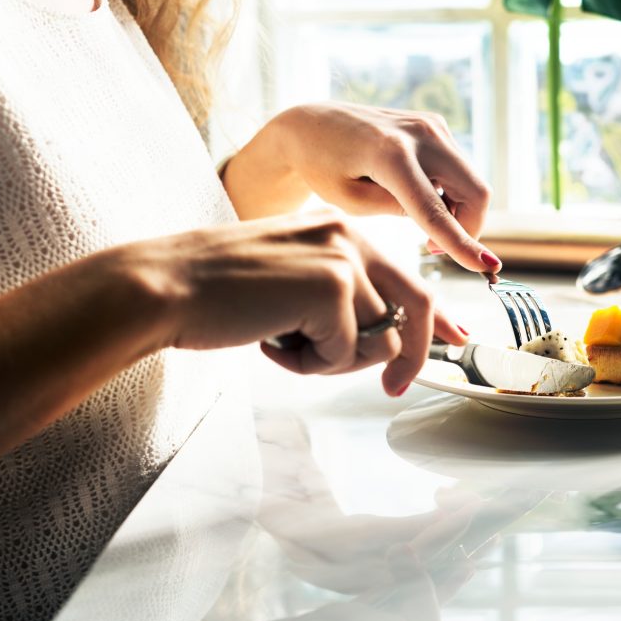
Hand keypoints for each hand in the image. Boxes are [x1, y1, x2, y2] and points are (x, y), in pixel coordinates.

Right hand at [124, 210, 464, 394]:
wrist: (166, 286)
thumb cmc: (217, 294)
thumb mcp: (291, 285)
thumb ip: (341, 301)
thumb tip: (387, 342)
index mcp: (339, 231)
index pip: (406, 276)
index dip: (433, 315)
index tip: (454, 337)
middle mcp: (349, 236)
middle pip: (414, 305)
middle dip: (409, 355)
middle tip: (394, 389)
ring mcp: (344, 258)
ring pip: (377, 339)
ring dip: (332, 360)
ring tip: (281, 342)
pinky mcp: (332, 287)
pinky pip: (346, 353)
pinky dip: (310, 365)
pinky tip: (270, 341)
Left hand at [223, 102, 501, 272]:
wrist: (311, 126)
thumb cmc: (323, 168)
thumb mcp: (352, 203)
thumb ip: (398, 211)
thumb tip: (443, 220)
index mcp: (390, 154)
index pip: (435, 209)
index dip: (462, 243)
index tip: (488, 267)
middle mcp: (419, 133)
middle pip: (475, 192)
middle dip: (468, 228)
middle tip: (431, 247)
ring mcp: (431, 125)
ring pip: (473, 183)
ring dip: (460, 212)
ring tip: (418, 221)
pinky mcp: (435, 125)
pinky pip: (461, 169)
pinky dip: (452, 193)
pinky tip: (419, 196)